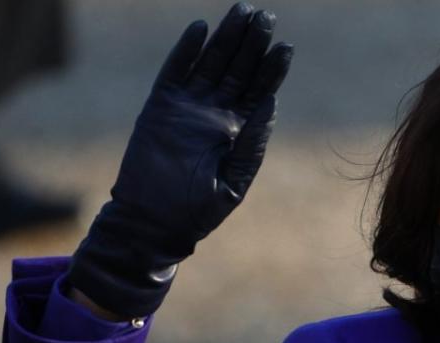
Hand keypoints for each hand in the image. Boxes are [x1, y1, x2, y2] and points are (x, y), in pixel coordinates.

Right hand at [68, 3, 292, 317]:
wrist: (153, 223)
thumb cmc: (196, 211)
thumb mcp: (233, 181)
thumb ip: (250, 144)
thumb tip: (270, 103)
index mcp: (237, 132)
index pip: (259, 90)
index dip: (272, 68)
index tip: (286, 46)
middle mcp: (214, 113)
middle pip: (238, 69)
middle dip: (252, 43)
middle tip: (266, 16)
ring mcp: (187, 107)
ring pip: (210, 63)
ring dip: (226, 37)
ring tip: (241, 11)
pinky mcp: (159, 107)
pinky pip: (173, 72)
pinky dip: (185, 50)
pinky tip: (199, 28)